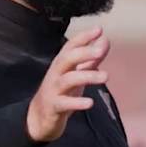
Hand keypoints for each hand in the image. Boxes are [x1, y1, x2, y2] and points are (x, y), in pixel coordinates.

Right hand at [25, 27, 109, 142]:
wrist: (39, 117)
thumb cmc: (62, 91)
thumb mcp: (77, 73)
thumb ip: (91, 58)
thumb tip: (105, 41)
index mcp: (62, 63)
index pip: (71, 46)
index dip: (83, 37)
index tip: (98, 29)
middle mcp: (56, 73)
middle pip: (67, 59)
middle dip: (83, 53)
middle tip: (100, 51)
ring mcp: (53, 89)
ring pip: (68, 80)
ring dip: (87, 76)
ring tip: (106, 76)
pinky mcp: (53, 106)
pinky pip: (64, 103)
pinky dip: (77, 102)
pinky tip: (90, 103)